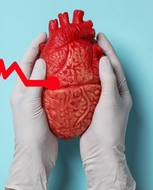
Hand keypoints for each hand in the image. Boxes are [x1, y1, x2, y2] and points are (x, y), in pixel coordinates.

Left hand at [5, 32, 57, 189]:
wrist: (35, 155)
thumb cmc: (29, 131)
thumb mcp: (30, 104)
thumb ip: (34, 83)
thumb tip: (40, 62)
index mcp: (19, 91)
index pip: (25, 63)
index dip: (34, 47)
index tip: (44, 34)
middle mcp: (26, 93)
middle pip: (34, 68)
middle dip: (43, 53)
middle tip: (56, 40)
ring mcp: (37, 101)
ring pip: (45, 78)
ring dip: (53, 65)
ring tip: (65, 53)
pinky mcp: (48, 109)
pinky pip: (54, 89)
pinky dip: (60, 80)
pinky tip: (70, 76)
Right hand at [80, 33, 135, 189]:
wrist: (101, 153)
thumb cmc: (108, 129)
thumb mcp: (110, 101)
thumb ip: (107, 79)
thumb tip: (103, 59)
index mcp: (121, 92)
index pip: (114, 65)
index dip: (107, 50)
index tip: (99, 36)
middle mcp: (112, 96)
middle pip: (104, 70)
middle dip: (97, 55)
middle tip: (87, 42)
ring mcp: (100, 103)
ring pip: (93, 79)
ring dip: (86, 67)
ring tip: (77, 54)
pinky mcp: (88, 109)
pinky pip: (83, 90)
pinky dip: (77, 81)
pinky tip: (69, 76)